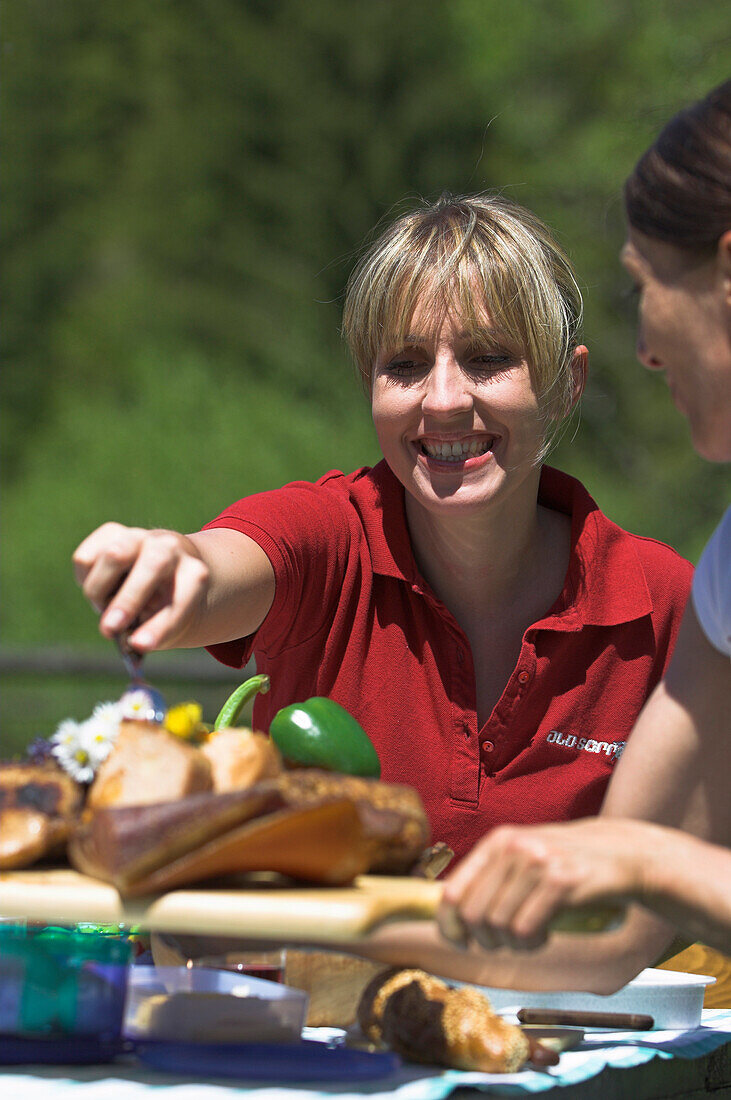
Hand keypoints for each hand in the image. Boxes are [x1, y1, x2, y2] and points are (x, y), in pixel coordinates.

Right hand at [73, 522, 209, 651]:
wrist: (165, 569)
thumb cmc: (166, 605)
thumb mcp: (168, 623)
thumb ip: (151, 633)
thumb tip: (131, 644)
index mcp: (195, 574)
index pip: (183, 597)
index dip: (161, 624)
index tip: (141, 646)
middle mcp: (171, 548)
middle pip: (153, 564)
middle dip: (128, 599)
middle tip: (109, 629)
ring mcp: (141, 536)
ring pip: (113, 555)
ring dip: (100, 591)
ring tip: (104, 607)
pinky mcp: (112, 532)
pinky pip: (86, 557)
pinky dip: (85, 580)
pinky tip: (99, 589)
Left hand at [437, 818, 647, 951]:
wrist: (624, 854)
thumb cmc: (567, 863)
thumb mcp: (525, 857)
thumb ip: (492, 876)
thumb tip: (449, 909)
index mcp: (498, 841)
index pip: (452, 891)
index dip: (449, 924)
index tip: (458, 942)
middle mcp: (513, 847)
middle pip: (474, 915)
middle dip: (484, 940)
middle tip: (503, 944)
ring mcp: (537, 863)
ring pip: (499, 926)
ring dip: (513, 944)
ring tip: (531, 937)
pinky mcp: (561, 883)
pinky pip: (527, 931)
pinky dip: (532, 944)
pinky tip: (545, 937)